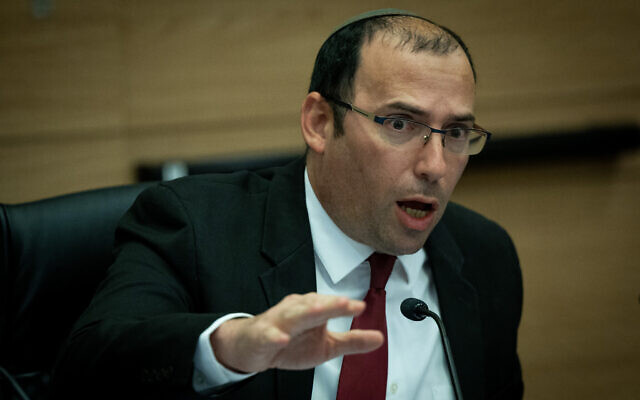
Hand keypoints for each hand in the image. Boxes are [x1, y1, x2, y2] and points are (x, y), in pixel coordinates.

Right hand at [210, 293, 383, 372]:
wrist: (254, 347)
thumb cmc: (290, 341)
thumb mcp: (326, 345)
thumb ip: (352, 341)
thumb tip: (379, 338)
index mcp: (312, 309)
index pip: (330, 305)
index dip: (344, 306)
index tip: (361, 306)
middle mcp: (296, 310)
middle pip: (314, 305)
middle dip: (329, 304)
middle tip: (346, 304)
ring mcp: (278, 322)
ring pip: (293, 315)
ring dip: (306, 313)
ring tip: (321, 311)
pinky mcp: (263, 336)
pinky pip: (268, 335)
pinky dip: (275, 337)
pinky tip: (282, 339)